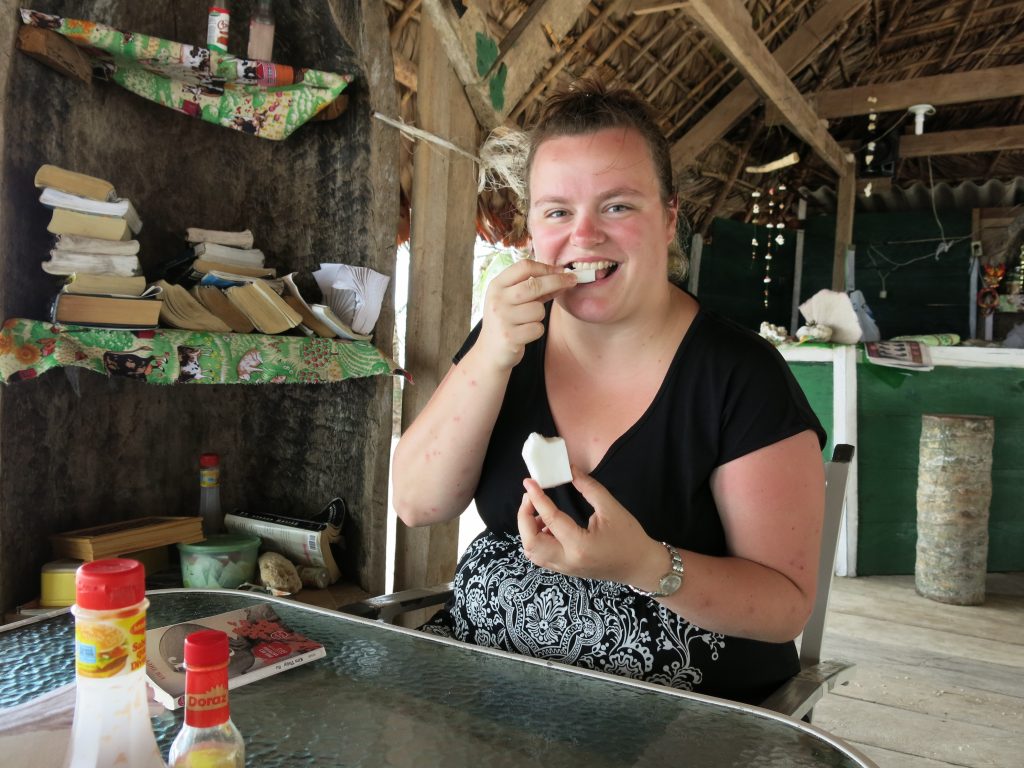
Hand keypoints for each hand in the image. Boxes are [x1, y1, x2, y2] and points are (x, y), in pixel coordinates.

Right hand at [475, 260, 576, 371]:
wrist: (489, 352)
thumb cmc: (506, 321)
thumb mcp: (512, 300)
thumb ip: (533, 288)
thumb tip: (563, 277)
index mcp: (496, 286)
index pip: (523, 267)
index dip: (545, 267)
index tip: (561, 270)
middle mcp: (497, 300)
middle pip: (534, 284)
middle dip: (557, 281)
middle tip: (573, 280)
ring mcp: (502, 318)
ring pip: (538, 309)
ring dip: (539, 315)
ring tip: (527, 321)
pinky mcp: (510, 337)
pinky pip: (538, 328)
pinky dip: (536, 330)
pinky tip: (525, 333)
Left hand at [517, 468, 660, 585]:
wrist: (641, 566)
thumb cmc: (630, 537)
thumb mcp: (611, 508)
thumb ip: (589, 487)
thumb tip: (570, 470)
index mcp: (580, 545)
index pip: (550, 519)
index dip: (537, 498)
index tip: (529, 482)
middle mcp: (567, 560)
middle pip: (530, 542)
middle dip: (523, 517)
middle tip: (530, 497)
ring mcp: (564, 569)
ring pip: (532, 552)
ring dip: (528, 530)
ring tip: (539, 511)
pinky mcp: (565, 570)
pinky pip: (541, 556)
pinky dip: (536, 539)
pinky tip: (547, 525)